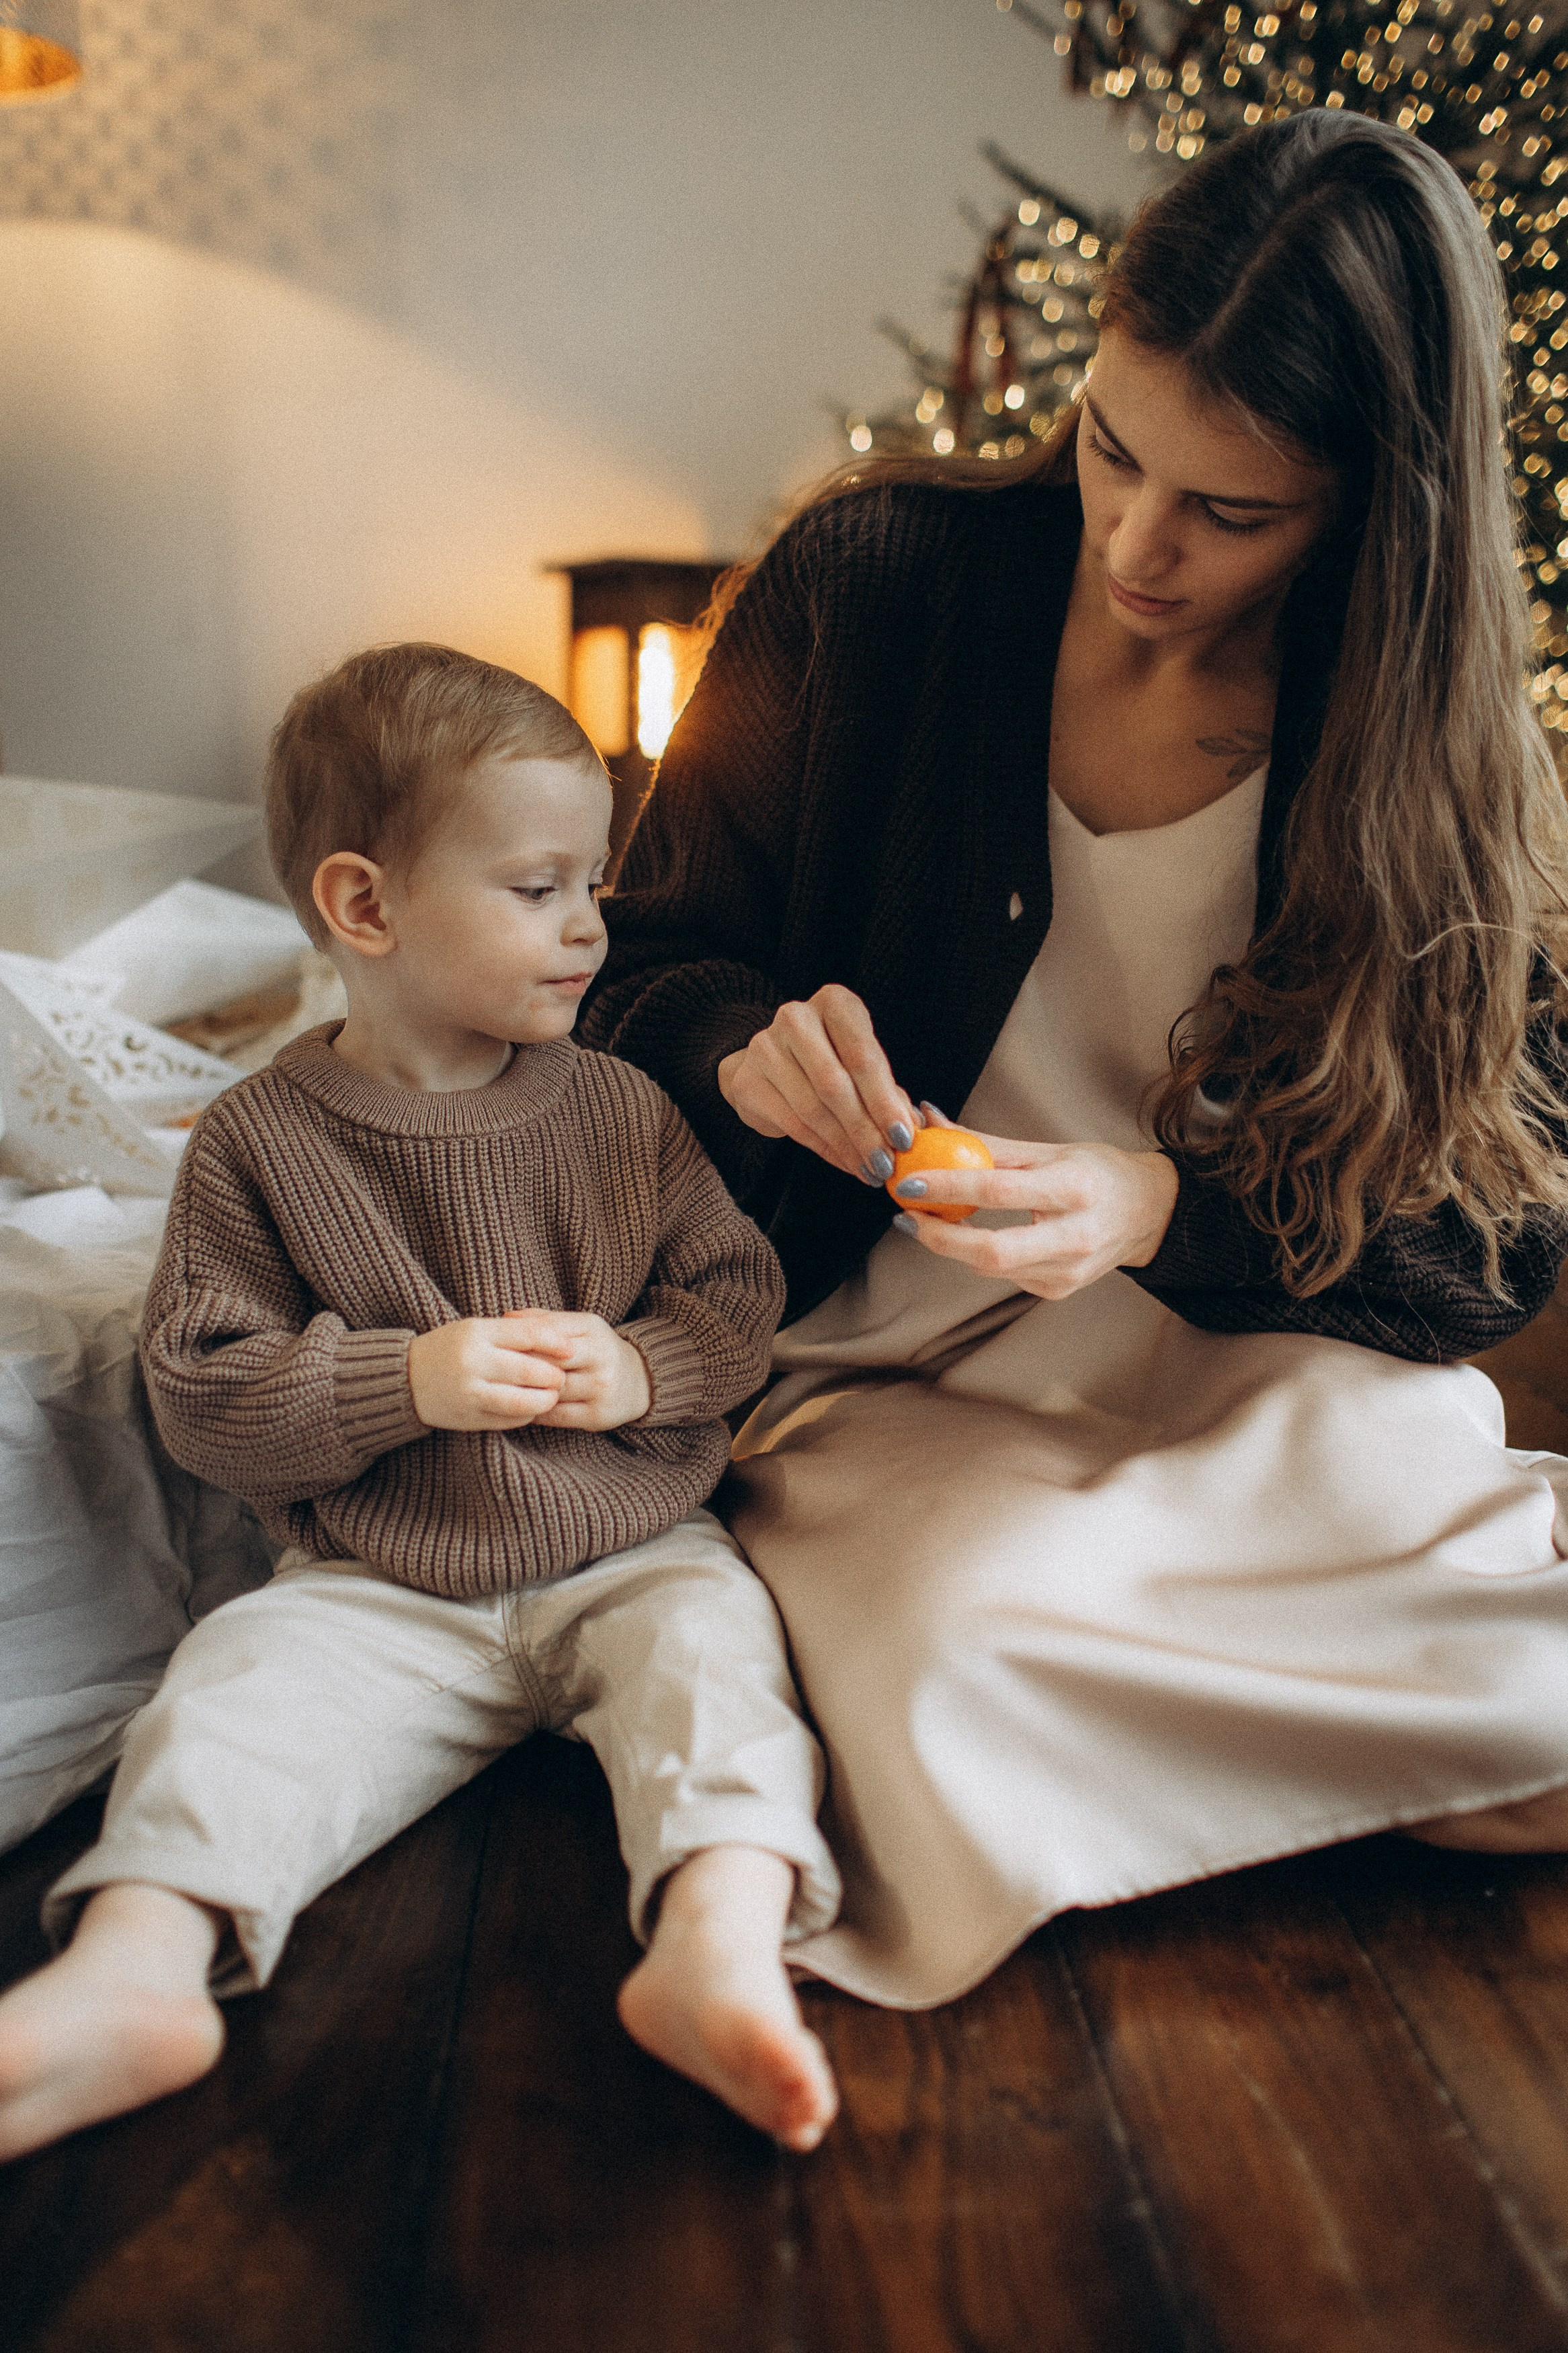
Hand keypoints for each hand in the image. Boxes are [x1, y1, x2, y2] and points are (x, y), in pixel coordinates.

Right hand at [407, 1318, 566, 1430]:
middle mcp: (473, 1362)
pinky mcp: (470, 1417)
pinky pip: (510, 1419)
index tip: (571, 1349)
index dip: (556, 1343)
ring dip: (545, 1400)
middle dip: (554, 1375)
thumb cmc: (449, 1348)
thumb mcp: (475, 1329)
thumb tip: (561, 1342)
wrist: (404, 1379)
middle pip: (530, 1370)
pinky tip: (531, 1409)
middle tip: (562, 1377)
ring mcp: (470, 1392)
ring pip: (523, 1400)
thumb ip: (513, 1333)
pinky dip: (527, 1415)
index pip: (528, 1335)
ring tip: (552, 1396)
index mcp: (475, 1333)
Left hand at [500, 1310, 651, 1431]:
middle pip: (547, 1362)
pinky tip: (524, 1407)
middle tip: (496, 1373)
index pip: (547, 1331)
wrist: (640, 1381)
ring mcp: (601, 1387)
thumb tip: (505, 1317)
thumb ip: (544, 1320)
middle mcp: (601, 1356)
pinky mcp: (598, 1415)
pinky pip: (555, 1416)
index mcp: (592, 1327)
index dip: (520, 1341)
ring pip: (550, 1390)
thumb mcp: (578, 1327)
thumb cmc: (597, 1350)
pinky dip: (535, 1412)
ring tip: (505, 1391)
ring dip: (524, 1393)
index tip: (500, 1348)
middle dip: (519, 1368)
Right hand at [717, 984, 920, 1184]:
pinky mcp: (747, 1082)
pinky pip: (793, 1125)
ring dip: (846, 1146)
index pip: (862, 1055)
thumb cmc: (833, 1059)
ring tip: (870, 1170)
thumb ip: (889, 1092)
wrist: (772, 1062)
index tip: (904, 1138)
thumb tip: (914, 1130)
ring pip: (812, 1109)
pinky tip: (846, 1163)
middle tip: (887, 1164)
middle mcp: (796, 1018)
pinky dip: (825, 1150)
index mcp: (834, 1002)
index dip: (884, 1101)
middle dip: (865, 1130)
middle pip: (834, 1084)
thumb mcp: (863, 1063)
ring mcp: (765, 1048)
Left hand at [889, 1114, 1178, 1300]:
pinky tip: (974, 1235)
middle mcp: (1076, 1236)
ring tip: (929, 1219)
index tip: (910, 1182)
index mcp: (1075, 1188)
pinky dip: (980, 1255)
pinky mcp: (1059, 1290)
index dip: (949, 1188)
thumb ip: (987, 1144)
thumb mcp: (1048, 1149)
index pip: (1000, 1191)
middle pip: (991, 1252)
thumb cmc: (1095, 1172)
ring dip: (951, 1245)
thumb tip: (929, 1122)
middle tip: (906, 1217)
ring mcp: (1069, 1271)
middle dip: (938, 1238)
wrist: (1148, 1214)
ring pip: (990, 1267)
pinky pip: (1004, 1274)